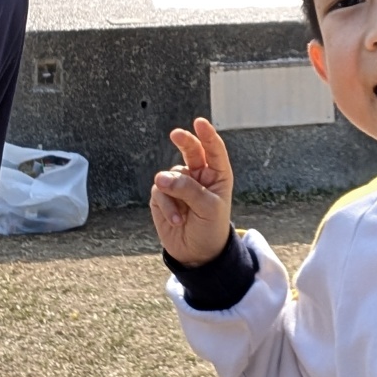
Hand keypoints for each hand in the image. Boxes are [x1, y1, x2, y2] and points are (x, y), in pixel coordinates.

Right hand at [149, 117, 233, 268]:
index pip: (214, 150)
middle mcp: (198, 176)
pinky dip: (165, 205)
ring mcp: (179, 185)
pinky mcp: (162, 197)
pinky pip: (159, 191)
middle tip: (176, 134)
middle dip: (184, 141)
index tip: (199, 123)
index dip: (207, 135)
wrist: (197, 253)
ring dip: (173, 193)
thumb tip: (160, 177)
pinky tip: (175, 220)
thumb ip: (188, 189)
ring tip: (180, 214)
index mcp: (217, 175)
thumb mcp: (208, 208)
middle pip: (190, 151)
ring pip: (170, 175)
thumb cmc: (211, 228)